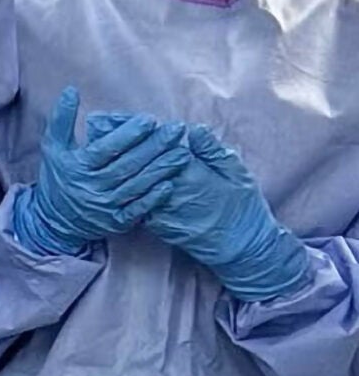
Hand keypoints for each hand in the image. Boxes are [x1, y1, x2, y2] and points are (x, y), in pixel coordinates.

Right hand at [13, 87, 187, 255]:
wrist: (55, 219)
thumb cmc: (57, 176)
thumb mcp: (53, 146)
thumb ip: (61, 119)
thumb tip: (71, 90)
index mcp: (79, 166)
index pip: (107, 148)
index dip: (129, 134)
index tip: (150, 120)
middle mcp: (94, 187)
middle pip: (128, 165)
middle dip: (154, 147)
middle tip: (176, 130)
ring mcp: (106, 206)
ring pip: (138, 185)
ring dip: (162, 169)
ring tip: (183, 152)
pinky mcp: (117, 222)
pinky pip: (139, 210)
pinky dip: (154, 198)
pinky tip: (170, 184)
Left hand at [142, 124, 309, 300]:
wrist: (242, 249)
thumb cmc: (242, 207)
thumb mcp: (237, 174)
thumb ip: (213, 150)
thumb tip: (194, 128)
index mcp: (192, 176)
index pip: (163, 147)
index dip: (157, 135)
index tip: (155, 126)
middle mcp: (172, 193)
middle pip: (145, 163)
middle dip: (141, 149)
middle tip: (139, 137)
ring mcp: (161, 211)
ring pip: (138, 182)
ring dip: (135, 168)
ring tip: (134, 155)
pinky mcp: (156, 226)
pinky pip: (137, 202)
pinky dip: (134, 188)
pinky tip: (134, 178)